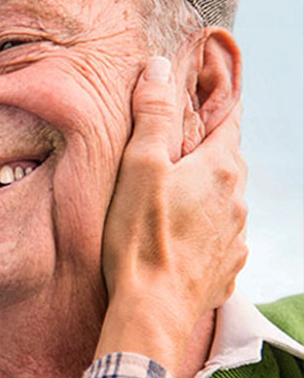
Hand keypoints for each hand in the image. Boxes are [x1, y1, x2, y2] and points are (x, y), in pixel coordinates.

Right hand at [96, 57, 246, 373]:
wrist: (152, 310)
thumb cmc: (140, 238)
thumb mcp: (138, 166)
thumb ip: (152, 115)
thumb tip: (160, 67)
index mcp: (220, 168)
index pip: (227, 116)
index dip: (216, 94)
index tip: (205, 79)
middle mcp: (238, 200)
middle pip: (223, 158)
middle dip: (199, 147)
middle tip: (167, 144)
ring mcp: (236, 236)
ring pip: (221, 198)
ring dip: (199, 190)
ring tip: (165, 196)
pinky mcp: (226, 267)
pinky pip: (217, 235)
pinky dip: (200, 227)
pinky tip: (174, 235)